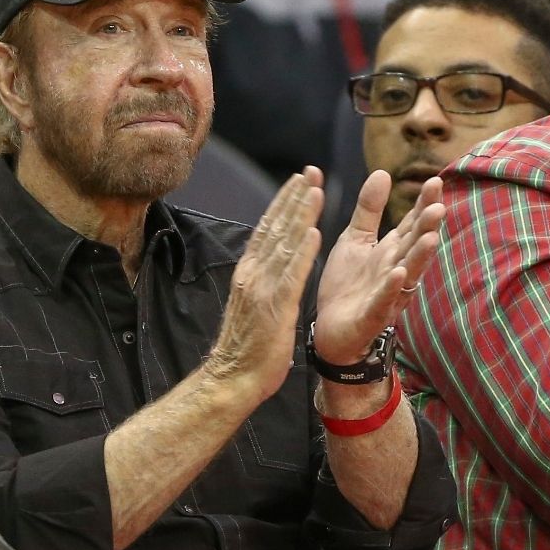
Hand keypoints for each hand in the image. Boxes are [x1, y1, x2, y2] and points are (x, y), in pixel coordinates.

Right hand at [206, 168, 322, 399]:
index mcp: (248, 273)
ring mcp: (262, 290)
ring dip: (301, 216)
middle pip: (276, 228)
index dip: (284, 203)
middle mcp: (253, 274)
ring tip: (316, 190)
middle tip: (311, 171)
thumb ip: (262, 280)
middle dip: (294, 198)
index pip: (267, 229)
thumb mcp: (253, 304)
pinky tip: (315, 233)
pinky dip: (303, 253)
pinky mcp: (275, 308)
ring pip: (284, 245)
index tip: (299, 180)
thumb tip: (271, 261)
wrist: (233, 378)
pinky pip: (292, 275)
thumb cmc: (247, 347)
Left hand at [313, 171, 444, 364]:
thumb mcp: (355, 239)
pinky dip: (392, 289)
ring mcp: (387, 294)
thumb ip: (369, 209)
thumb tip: (383, 171)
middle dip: (427, 228)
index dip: (424, 205)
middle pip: (415, 246)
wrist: (328, 329)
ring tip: (431, 238)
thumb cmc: (347, 284)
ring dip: (420, 257)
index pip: (412, 224)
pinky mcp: (372, 316)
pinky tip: (398, 274)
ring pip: (408, 273)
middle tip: (439, 207)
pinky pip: (384, 301)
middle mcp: (395, 270)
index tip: (435, 181)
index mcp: (391, 251)